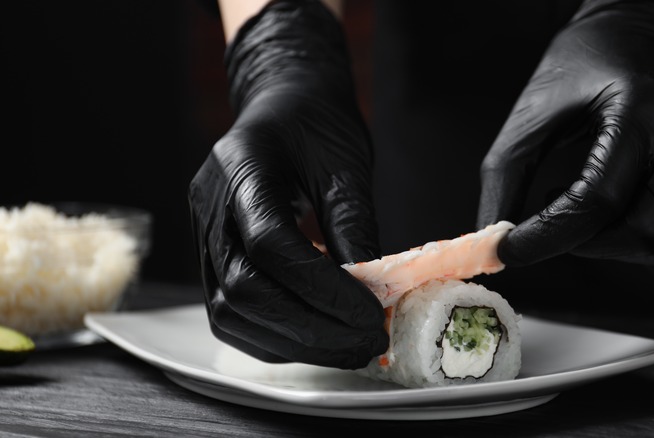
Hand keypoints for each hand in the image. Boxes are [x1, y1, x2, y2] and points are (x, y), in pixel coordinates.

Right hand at [188, 0, 386, 368]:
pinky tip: (314, 335)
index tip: (369, 315)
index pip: (270, 245)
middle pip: (244, 290)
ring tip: (345, 346)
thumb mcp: (346, 164)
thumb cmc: (315, 122)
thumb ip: (354, 227)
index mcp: (241, 167)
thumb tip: (373, 295)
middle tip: (365, 342)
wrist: (283, 104)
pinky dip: (273, 335)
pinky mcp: (212, 257)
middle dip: (310, 328)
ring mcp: (204, 234)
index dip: (322, 290)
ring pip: (229, 313)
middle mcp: (210, 206)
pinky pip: (231, 313)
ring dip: (291, 341)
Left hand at [478, 0, 653, 274]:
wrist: (640, 35)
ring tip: (584, 209)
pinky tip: (625, 227)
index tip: (509, 249)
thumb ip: (506, 174)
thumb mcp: (535, 108)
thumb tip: (493, 238)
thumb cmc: (588, 60)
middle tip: (551, 219)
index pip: (596, 202)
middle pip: (641, 236)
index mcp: (642, 112)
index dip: (546, 237)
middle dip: (582, 244)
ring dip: (613, 248)